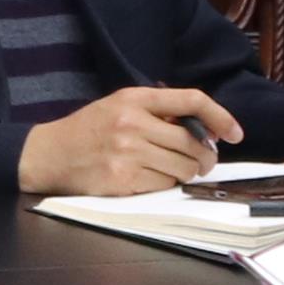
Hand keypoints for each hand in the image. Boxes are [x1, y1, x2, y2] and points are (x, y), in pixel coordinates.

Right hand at [17, 86, 242, 198]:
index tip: (235, 134)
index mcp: (133, 99)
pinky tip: (145, 178)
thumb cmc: (88, 130)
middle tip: (200, 163)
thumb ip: (158, 112)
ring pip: (184, 168)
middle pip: (194, 143)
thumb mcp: (119, 107)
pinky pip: (165, 185)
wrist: (48, 154)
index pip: (192, 100)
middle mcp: (132, 122)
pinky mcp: (123, 178)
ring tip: (168, 170)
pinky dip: (163, 185)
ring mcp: (128, 152)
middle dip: (204, 158)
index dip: (221, 117)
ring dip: (184, 173)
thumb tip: (207, 130)